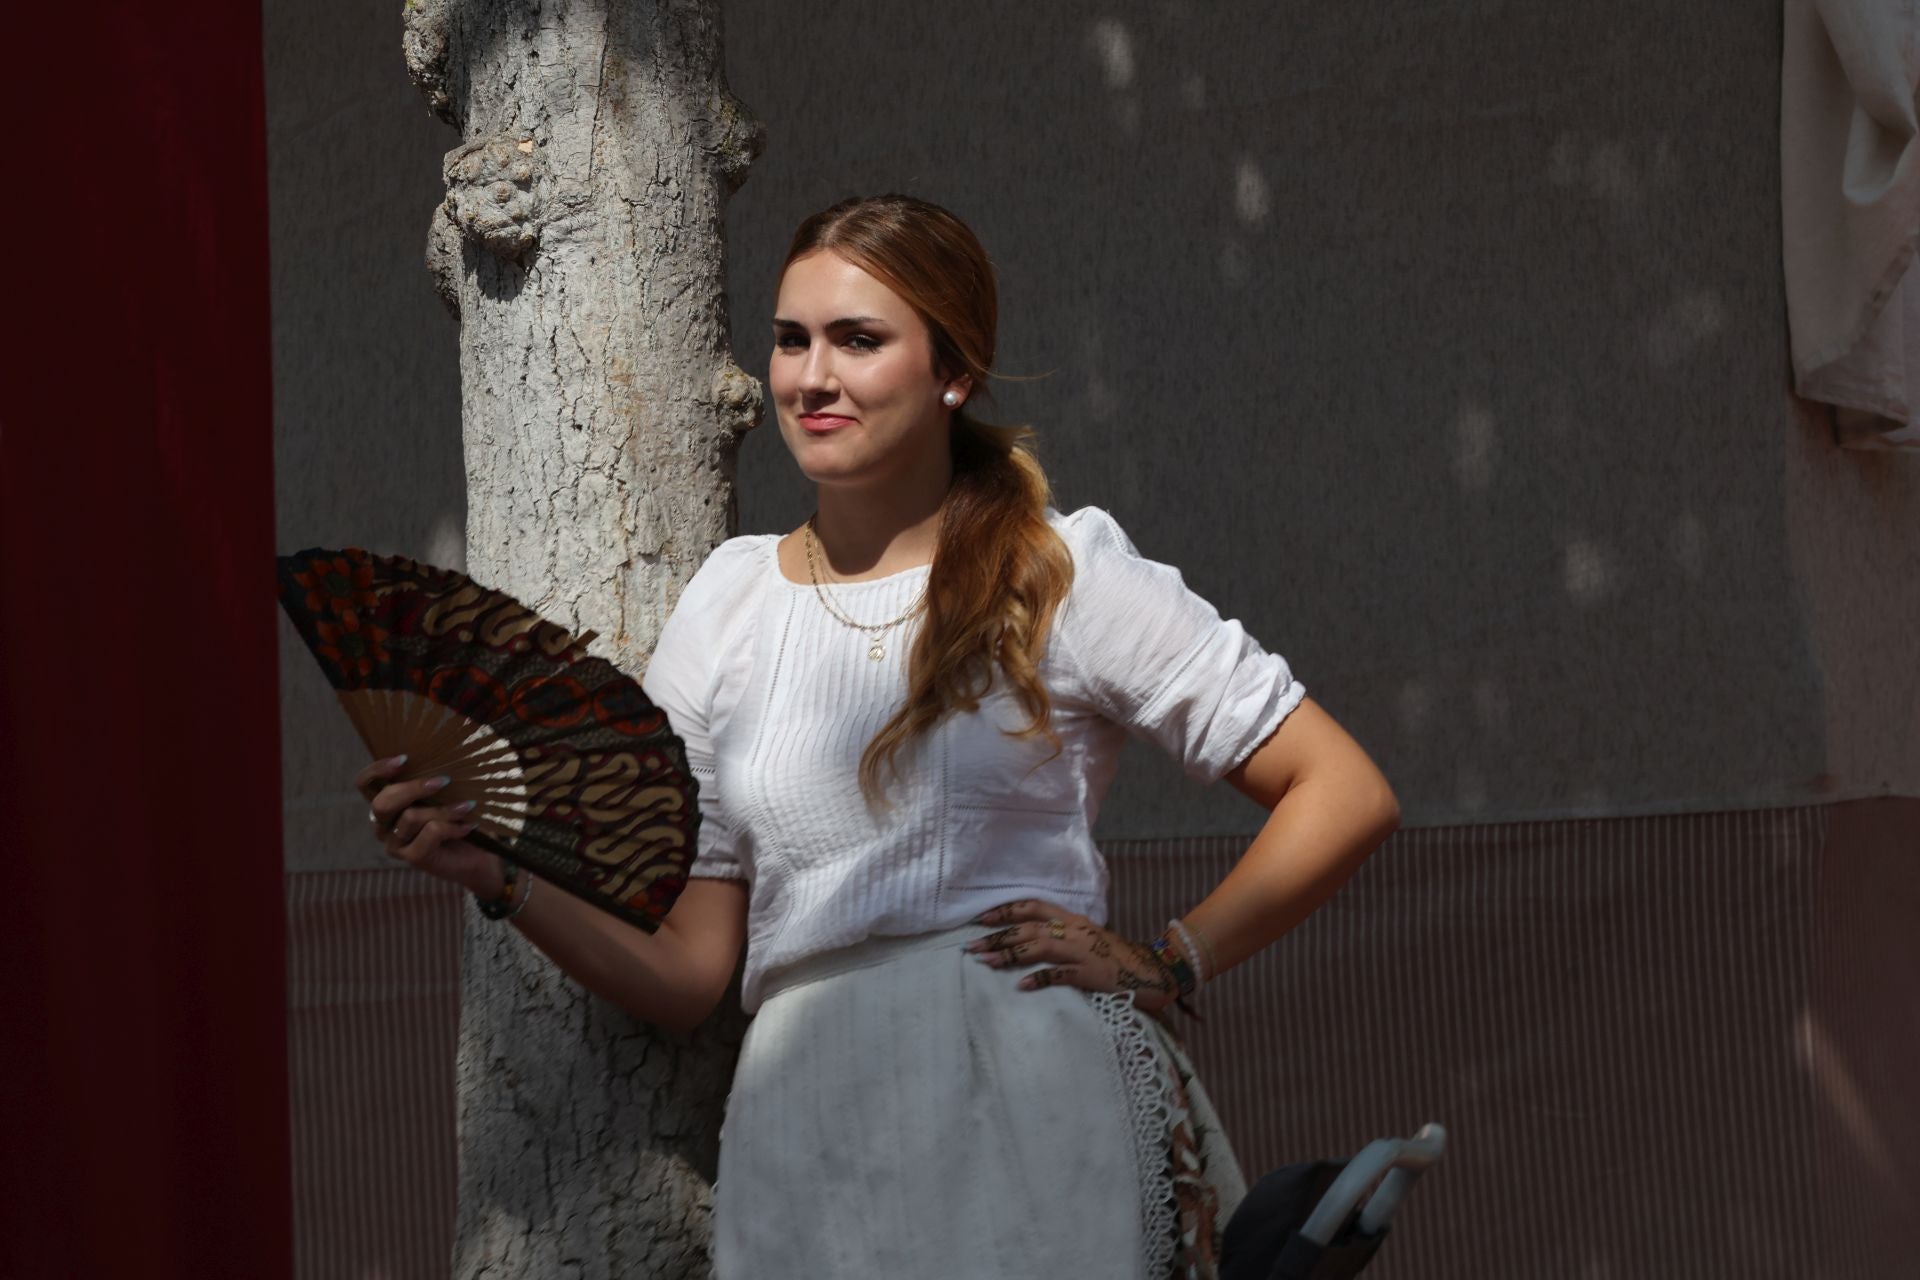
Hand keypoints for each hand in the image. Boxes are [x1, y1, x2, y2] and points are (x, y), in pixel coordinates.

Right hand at [355, 756, 502, 896]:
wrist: (476, 856)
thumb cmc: (456, 817)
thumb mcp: (441, 794)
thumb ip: (429, 779)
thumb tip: (440, 757)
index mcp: (386, 803)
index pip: (364, 784)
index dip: (377, 770)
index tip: (404, 759)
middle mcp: (383, 825)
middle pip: (383, 802)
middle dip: (414, 788)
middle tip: (445, 780)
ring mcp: (395, 844)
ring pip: (411, 817)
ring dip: (444, 809)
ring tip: (467, 806)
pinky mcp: (412, 857)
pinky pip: (431, 832)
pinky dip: (453, 826)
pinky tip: (467, 826)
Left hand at [965, 899, 1178, 1013]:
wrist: (1154, 971)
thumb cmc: (1118, 959)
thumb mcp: (1089, 940)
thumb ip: (1064, 937)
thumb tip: (1032, 942)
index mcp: (1074, 920)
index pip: (1033, 907)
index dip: (1006, 911)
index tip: (980, 918)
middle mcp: (1075, 930)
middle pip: (1029, 927)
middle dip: (998, 935)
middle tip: (970, 944)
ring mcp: (1083, 951)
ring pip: (1038, 947)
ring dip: (1008, 954)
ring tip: (984, 960)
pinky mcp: (1091, 974)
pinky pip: (1060, 975)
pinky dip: (1039, 978)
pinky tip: (1020, 986)